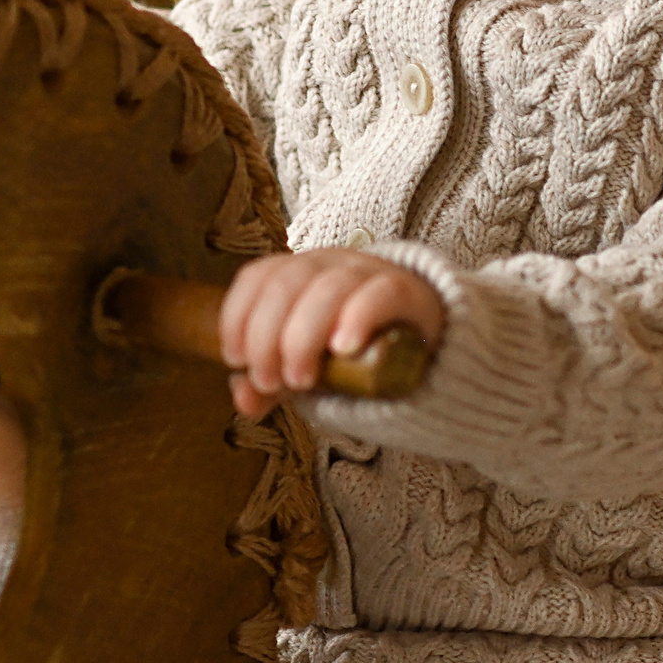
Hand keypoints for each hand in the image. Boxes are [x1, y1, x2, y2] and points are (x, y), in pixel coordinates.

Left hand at [218, 249, 444, 418]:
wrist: (427, 340)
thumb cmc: (355, 350)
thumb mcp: (308, 366)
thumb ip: (274, 382)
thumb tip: (244, 398)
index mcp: (300, 273)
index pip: (259, 276)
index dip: (238, 315)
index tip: (236, 359)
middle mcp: (330, 264)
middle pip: (287, 285)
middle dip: (267, 337)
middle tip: (272, 380)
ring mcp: (369, 274)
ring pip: (327, 289)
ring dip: (303, 336)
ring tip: (302, 379)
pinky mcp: (406, 293)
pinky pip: (379, 294)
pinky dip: (357, 318)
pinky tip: (344, 348)